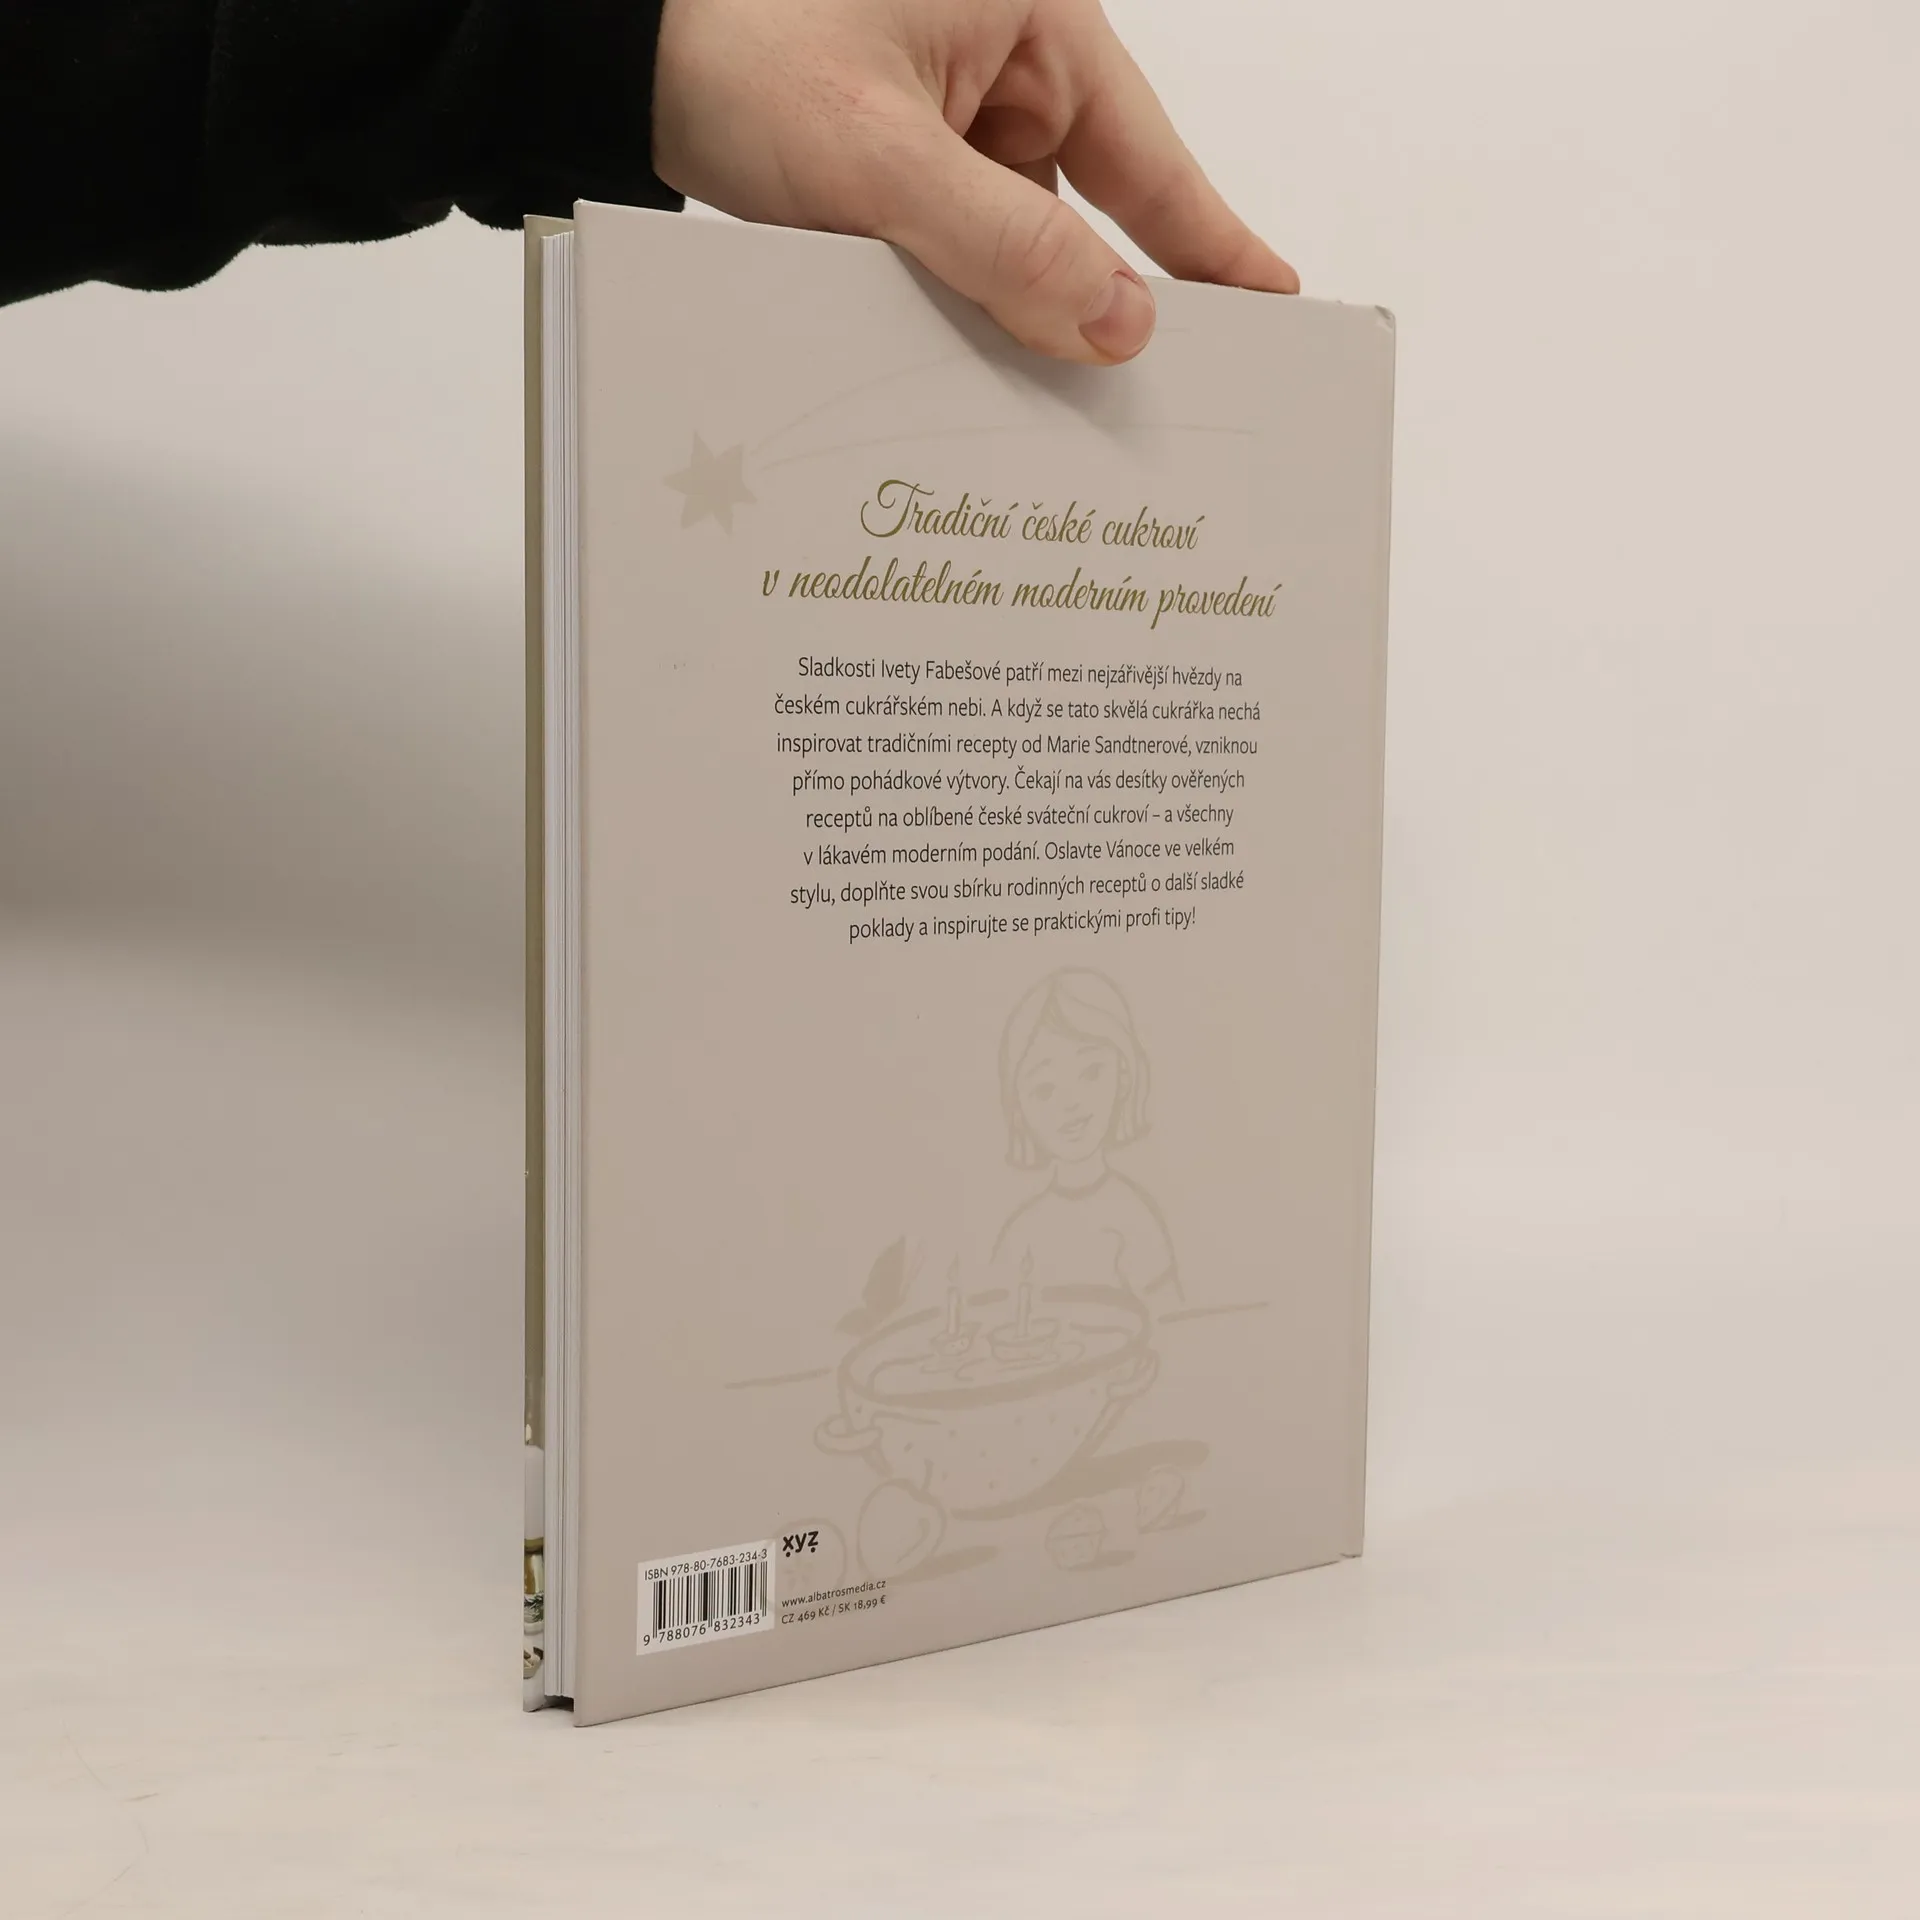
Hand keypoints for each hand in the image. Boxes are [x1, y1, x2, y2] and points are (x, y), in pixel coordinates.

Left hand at [651, 0, 1298, 365]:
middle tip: (1149, 399)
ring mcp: (947, 111)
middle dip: (1092, 298)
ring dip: (1007, 307)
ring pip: (1015, 237)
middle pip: (1083, 205)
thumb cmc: (729, 50)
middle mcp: (1000, 60)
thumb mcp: (876, 157)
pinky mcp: (897, 155)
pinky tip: (949, 353)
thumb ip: (1004, 243)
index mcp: (1030, 17)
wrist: (608, 56)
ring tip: (1020, 394)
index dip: (1210, 241)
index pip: (1146, 155)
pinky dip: (954, 296)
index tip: (1276, 307)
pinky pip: (956, 242)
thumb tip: (1119, 325)